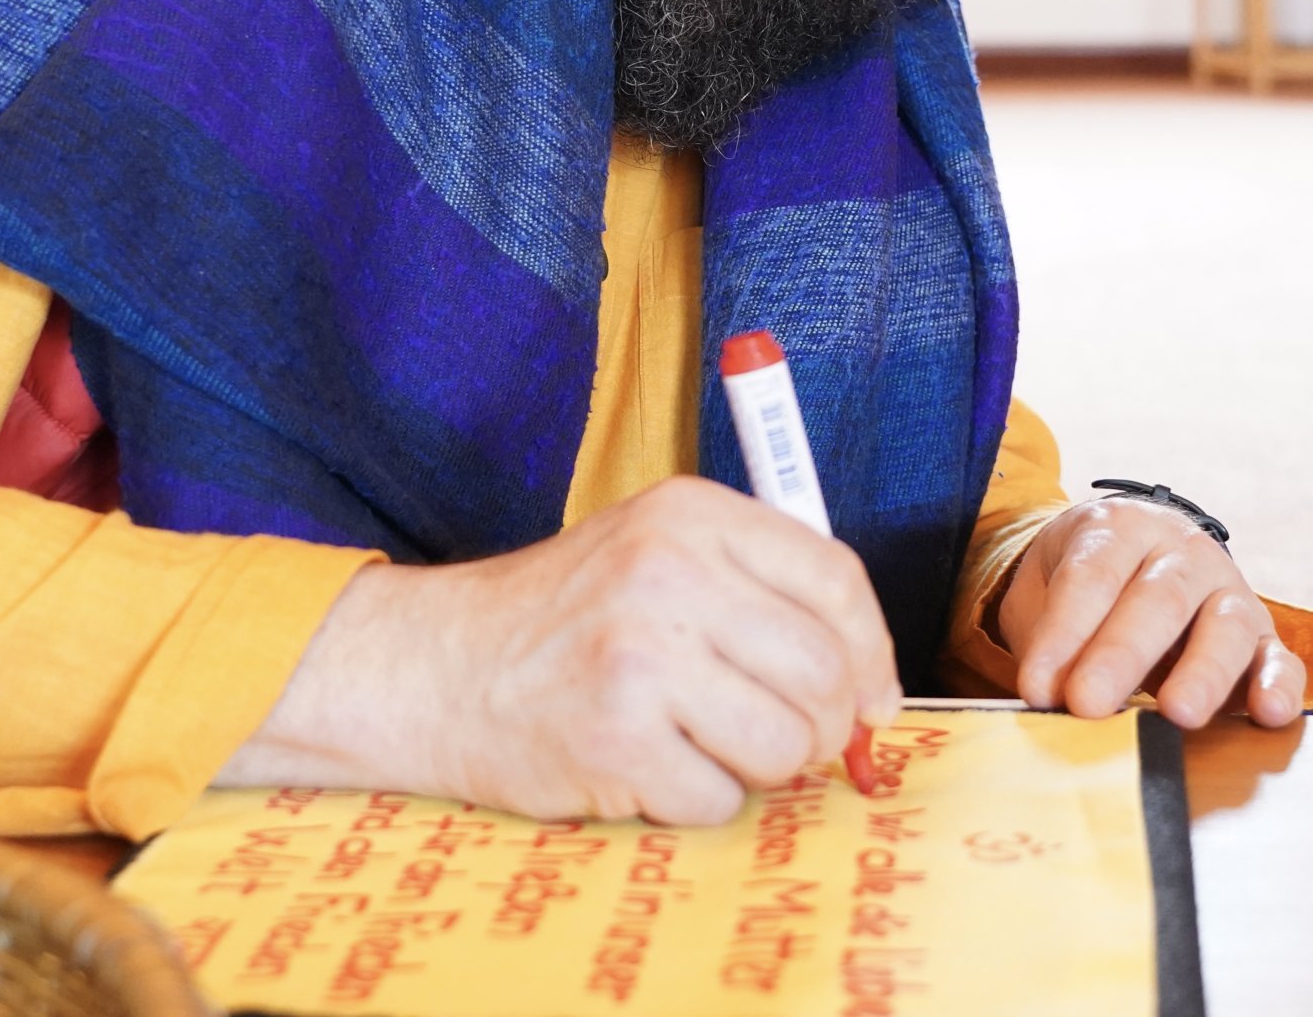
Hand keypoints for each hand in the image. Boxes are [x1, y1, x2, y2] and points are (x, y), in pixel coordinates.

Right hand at [221, 477, 902, 823]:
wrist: (440, 667)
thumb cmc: (569, 618)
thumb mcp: (658, 551)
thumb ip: (760, 589)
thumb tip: (872, 685)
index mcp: (690, 514)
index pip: (835, 580)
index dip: (870, 652)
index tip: (871, 697)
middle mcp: (667, 573)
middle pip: (822, 671)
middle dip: (822, 724)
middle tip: (787, 737)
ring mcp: (640, 658)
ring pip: (786, 743)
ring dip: (763, 766)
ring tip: (707, 744)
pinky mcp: (616, 740)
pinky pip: (721, 798)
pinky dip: (699, 799)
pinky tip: (653, 767)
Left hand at [998, 497, 1304, 728]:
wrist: (1137, 554)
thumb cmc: (1082, 582)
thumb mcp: (1043, 589)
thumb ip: (1044, 635)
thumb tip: (1045, 694)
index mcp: (1121, 527)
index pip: (1092, 576)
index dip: (1063, 632)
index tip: (1036, 686)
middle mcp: (1183, 551)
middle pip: (1157, 600)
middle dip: (1120, 656)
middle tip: (1088, 704)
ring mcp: (1230, 589)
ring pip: (1225, 627)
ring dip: (1202, 673)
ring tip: (1178, 714)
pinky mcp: (1264, 635)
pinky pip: (1280, 658)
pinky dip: (1279, 685)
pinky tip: (1269, 714)